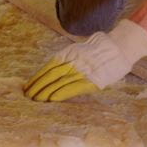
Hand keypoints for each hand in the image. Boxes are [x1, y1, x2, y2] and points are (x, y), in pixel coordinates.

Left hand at [24, 19, 146, 101]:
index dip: (36, 77)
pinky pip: (74, 87)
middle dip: (38, 85)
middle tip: (28, 95)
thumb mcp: (79, 51)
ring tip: (36, 99)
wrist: (120, 47)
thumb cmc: (99, 51)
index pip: (48, 67)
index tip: (27, 86)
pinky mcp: (93, 80)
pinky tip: (52, 98)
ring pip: (60, 81)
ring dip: (46, 91)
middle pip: (51, 74)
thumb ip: (67, 60)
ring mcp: (83, 70)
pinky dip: (62, 92)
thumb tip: (51, 72)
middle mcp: (73, 61)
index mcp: (69, 53)